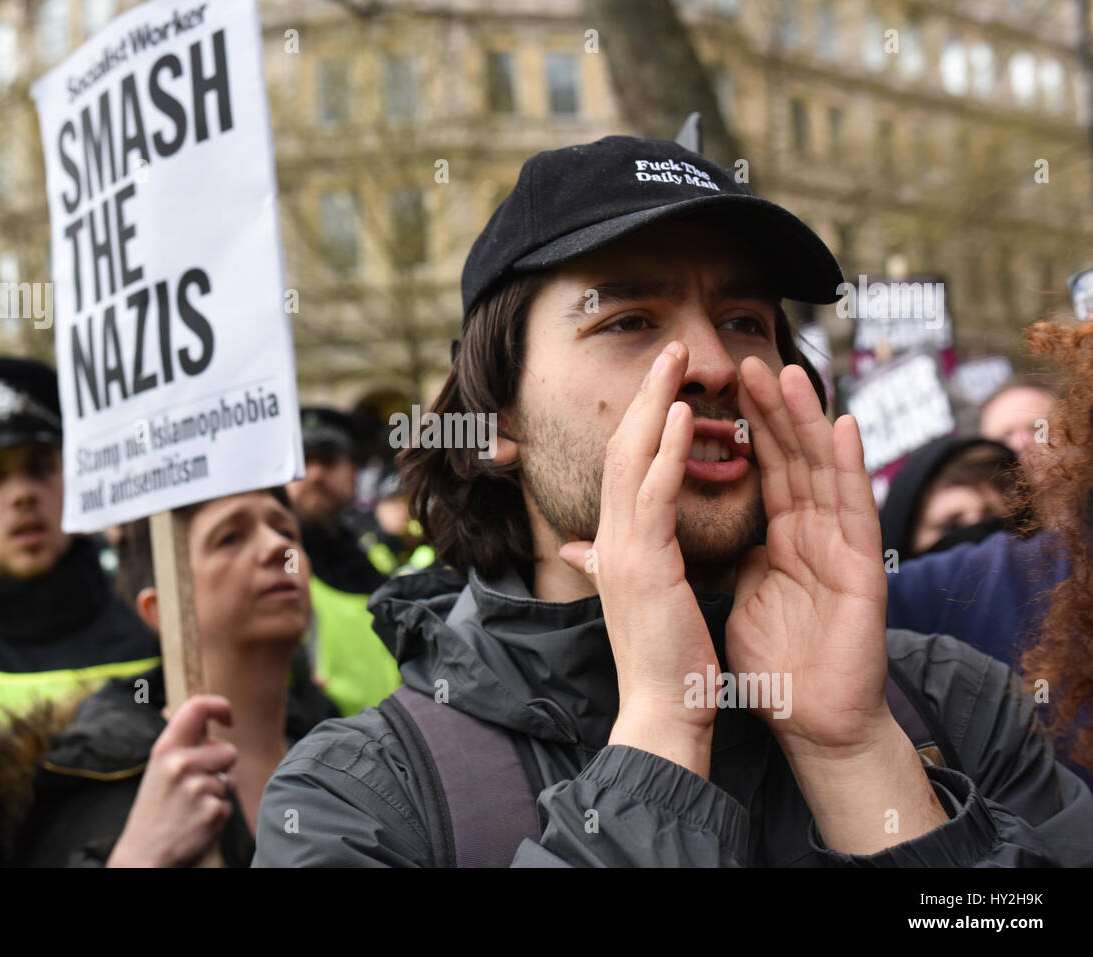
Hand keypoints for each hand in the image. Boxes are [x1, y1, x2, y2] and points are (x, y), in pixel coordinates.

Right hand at [108, 695, 235, 867]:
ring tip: (191, 807)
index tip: (227, 717)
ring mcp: (198, 788)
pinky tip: (195, 823)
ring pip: (228, 780)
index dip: (219, 706)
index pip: (196, 707)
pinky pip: (228, 805)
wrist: (143, 855)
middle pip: (228, 750)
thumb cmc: (154, 810)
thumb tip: (204, 714)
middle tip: (196, 786)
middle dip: (221, 767)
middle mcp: (181, 764)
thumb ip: (181, 744)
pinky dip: (217, 815)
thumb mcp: (158, 769)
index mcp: (166, 749)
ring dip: (217, 793)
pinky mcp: (212, 811)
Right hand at [560, 341, 716, 774]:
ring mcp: (620, 548)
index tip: (661, 384)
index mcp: (611, 546)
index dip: (640, 421)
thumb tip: (574, 549)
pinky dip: (664, 448)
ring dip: (652, 403)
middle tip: (668, 350)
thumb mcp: (631, 600)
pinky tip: (680, 413)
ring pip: (630, 458)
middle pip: (620, 449)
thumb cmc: (659, 661)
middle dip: (644, 395)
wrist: (660, 709)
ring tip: (674, 360)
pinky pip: (652, 492)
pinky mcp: (643, 561)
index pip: (622, 469)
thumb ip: (601, 564)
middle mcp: (608, 539)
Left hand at [725, 357, 889, 756]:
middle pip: (791, 458)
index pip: (762, 470)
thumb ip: (713, 559)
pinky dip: (851, 467)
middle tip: (746, 361)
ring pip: (824, 470)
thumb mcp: (733, 599)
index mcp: (783, 539)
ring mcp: (841, 547)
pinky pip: (856, 510)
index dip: (743, 428)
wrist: (809, 720)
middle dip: (770, 410)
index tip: (717, 387)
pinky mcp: (863, 568)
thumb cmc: (774, 664)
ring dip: (808, 421)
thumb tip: (671, 536)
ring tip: (788, 374)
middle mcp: (814, 534)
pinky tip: (844, 427)